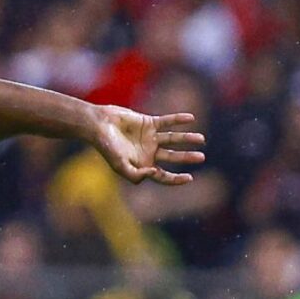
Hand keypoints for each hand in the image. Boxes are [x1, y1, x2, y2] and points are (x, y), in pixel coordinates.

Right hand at [91, 106, 205, 184]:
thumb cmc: (106, 147)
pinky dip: (178, 119)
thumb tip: (155, 173)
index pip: (163, 176)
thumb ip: (135, 175)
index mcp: (143, 165)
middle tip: (201, 157)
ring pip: (173, 139)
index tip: (189, 178)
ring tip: (201, 139)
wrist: (98, 125)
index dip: (176, 179)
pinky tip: (191, 118)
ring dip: (187, 138)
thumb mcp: (119, 166)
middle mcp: (149, 152)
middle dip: (187, 157)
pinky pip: (167, 121)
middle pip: (173, 157)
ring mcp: (150, 137)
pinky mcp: (149, 122)